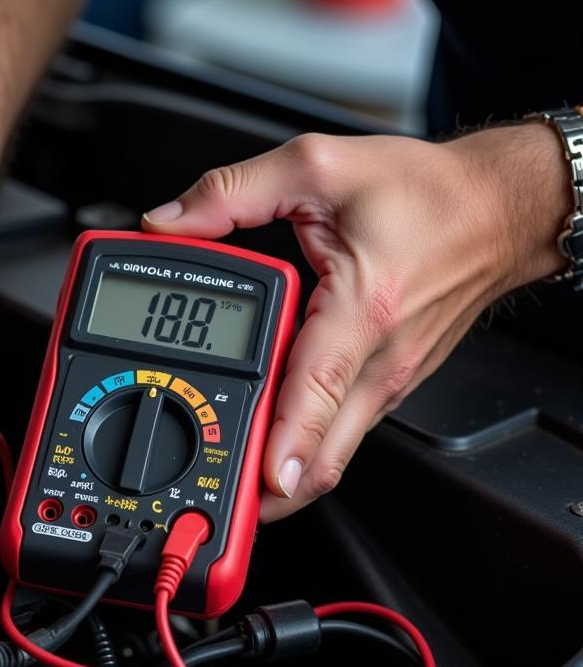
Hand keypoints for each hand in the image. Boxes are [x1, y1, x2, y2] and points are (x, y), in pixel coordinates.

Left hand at [142, 125, 570, 520]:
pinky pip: (337, 433)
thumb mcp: (316, 167)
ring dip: (280, 476)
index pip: (315, 393)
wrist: (498, 210)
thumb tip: (167, 223)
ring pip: (330, 455)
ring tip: (225, 483)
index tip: (258, 485)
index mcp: (361, 310)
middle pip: (322, 455)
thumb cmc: (427, 195)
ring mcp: (386, 382)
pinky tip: (263, 442)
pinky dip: (299, 449)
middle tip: (211, 498)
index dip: (283, 446)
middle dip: (265, 488)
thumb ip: (231, 193)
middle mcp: (378, 361)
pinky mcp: (385, 387)